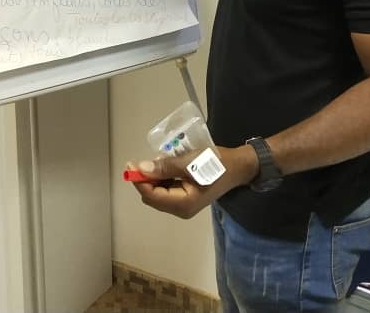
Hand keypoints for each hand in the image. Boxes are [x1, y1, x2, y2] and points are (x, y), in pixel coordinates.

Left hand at [129, 145, 257, 219]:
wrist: (239, 166)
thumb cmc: (216, 163)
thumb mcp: (190, 161)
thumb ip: (165, 166)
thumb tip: (142, 168)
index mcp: (183, 204)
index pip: (152, 195)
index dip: (139, 180)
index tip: (131, 164)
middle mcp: (181, 209)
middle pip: (153, 197)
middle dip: (145, 180)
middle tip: (141, 161)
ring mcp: (184, 206)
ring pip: (158, 194)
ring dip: (153, 178)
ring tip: (156, 161)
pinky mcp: (186, 199)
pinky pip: (166, 191)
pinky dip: (162, 179)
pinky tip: (165, 166)